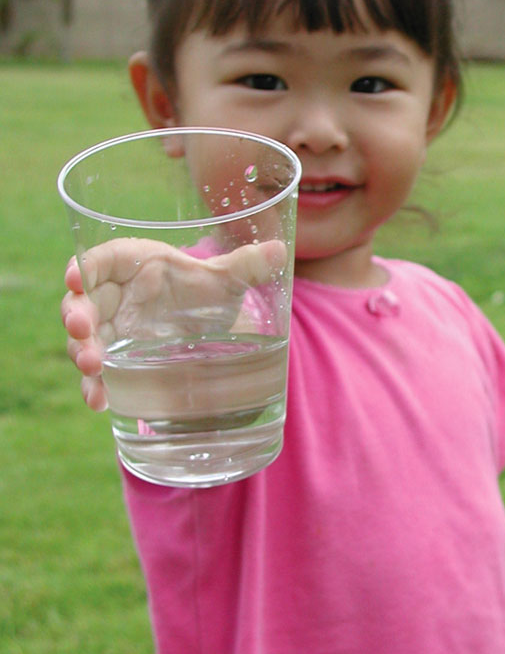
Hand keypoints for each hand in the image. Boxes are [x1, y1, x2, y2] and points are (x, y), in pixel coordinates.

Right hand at [61, 237, 286, 411]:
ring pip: (84, 339)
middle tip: (81, 332)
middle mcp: (114, 296)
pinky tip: (99, 401)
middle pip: (83, 301)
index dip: (83, 267)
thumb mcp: (225, 280)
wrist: (203, 324)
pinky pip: (97, 373)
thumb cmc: (202, 290)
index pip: (100, 260)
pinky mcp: (116, 360)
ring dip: (82, 352)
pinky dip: (94, 386)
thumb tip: (281, 252)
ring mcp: (111, 330)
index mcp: (133, 264)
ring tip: (92, 369)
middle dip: (77, 317)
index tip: (75, 278)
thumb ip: (246, 266)